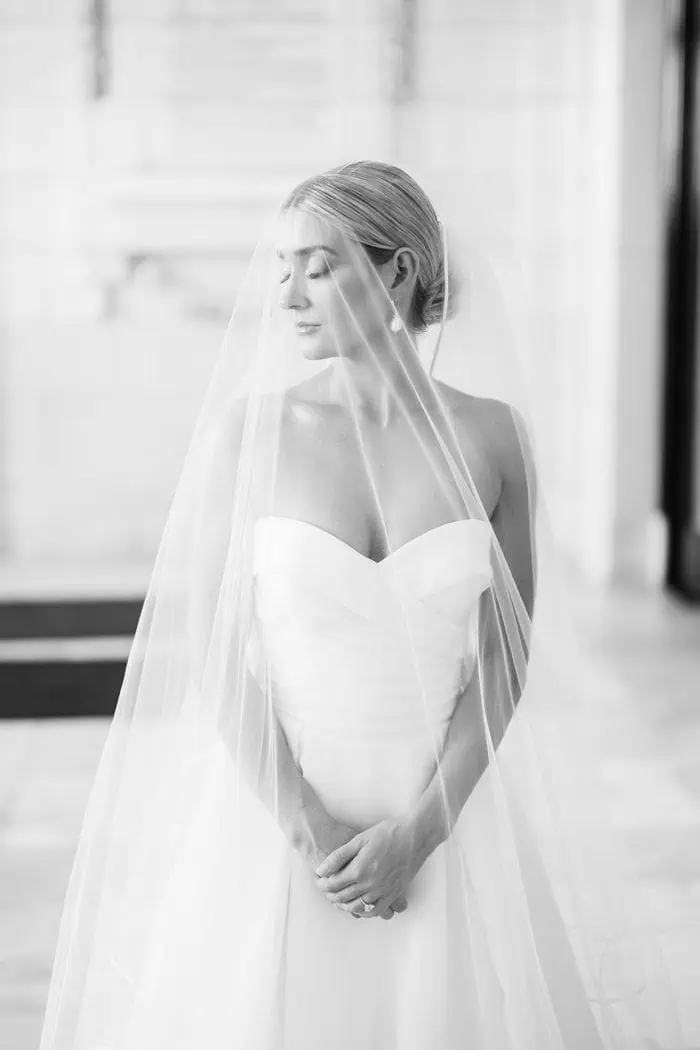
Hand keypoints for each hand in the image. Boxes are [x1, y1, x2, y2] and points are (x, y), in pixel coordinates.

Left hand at [291, 805, 407, 919]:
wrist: (416, 836)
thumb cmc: (388, 833)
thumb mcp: (359, 839)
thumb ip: (338, 856)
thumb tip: (321, 870)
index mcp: (360, 869)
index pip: (334, 884)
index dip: (323, 884)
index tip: (319, 881)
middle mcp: (371, 884)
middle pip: (343, 897)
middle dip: (330, 895)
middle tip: (325, 891)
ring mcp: (383, 891)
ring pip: (357, 907)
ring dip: (344, 906)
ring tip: (338, 900)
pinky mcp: (394, 893)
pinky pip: (376, 910)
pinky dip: (364, 912)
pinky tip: (359, 908)